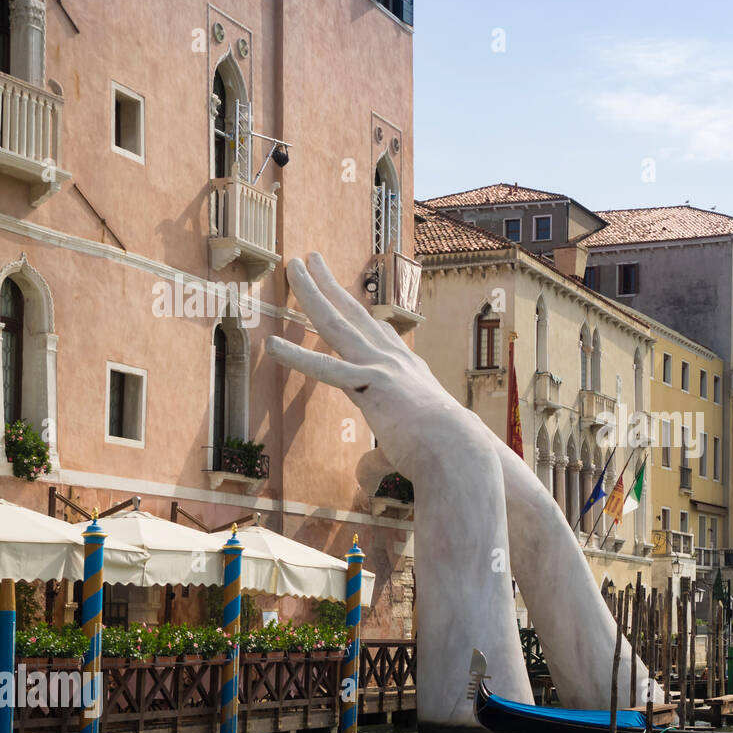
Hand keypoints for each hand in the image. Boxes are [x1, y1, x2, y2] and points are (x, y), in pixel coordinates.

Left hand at [266, 254, 458, 478]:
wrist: (460, 451)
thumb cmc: (443, 453)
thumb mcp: (409, 448)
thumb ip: (378, 457)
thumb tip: (364, 473)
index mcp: (409, 372)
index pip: (379, 336)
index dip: (360, 314)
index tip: (348, 297)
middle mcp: (395, 360)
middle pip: (355, 314)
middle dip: (330, 284)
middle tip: (312, 259)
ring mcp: (382, 368)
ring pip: (337, 323)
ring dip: (312, 293)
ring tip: (292, 266)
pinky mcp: (370, 385)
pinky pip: (326, 369)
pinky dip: (297, 357)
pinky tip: (272, 344)